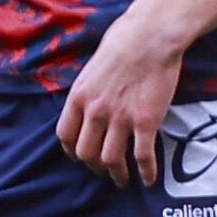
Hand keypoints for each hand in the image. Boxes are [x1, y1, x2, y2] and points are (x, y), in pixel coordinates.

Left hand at [59, 2, 187, 188]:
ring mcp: (120, 118)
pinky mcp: (146, 121)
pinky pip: (143, 156)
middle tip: (104, 170)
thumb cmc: (123, 42)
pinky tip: (149, 180)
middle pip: (86, 154)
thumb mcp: (92, 68)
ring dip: (117, 175)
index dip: (72, 152)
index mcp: (79, 97)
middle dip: (94, 167)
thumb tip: (89, 105)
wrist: (150, 36)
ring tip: (123, 180)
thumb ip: (88, 91)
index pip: (66, 136)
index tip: (81, 157)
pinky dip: (146, 172)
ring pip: (111, 160)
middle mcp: (95, 112)